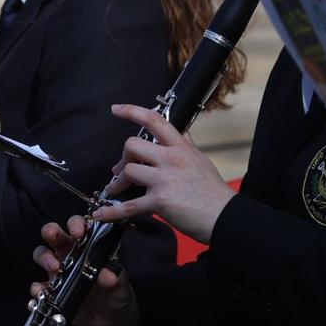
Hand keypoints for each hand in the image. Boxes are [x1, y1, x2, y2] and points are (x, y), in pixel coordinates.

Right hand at [32, 216, 139, 325]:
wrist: (111, 320)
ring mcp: (57, 272)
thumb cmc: (116, 294)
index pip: (78, 227)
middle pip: (53, 235)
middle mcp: (69, 255)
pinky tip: (42, 293)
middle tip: (53, 236)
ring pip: (41, 255)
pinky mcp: (50, 291)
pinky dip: (37, 289)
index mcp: (87, 247)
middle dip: (51, 231)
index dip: (76, 224)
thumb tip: (107, 274)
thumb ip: (113, 279)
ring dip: (44, 258)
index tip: (78, 232)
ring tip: (54, 269)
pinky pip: (37, 286)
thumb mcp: (119, 286)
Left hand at [91, 104, 233, 242]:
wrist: (224, 217)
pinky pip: (129, 206)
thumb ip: (186, 144)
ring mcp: (165, 180)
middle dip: (123, 158)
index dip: (132, 111)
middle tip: (120, 170)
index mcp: (181, 147)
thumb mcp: (201, 160)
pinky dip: (112, 212)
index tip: (116, 109)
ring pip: (128, 172)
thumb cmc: (213, 191)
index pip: (155, 120)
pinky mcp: (160, 201)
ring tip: (115, 191)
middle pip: (132, 145)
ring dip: (117, 184)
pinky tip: (102, 214)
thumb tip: (181, 130)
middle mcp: (172, 159)